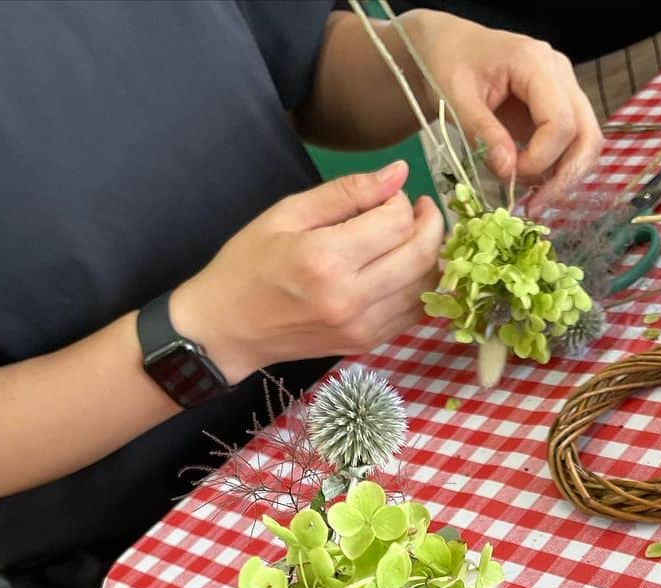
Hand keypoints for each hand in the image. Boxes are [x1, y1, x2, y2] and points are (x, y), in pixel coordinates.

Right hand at [172, 162, 444, 382]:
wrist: (228, 329)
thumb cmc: (249, 264)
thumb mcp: (288, 213)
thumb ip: (346, 192)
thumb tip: (398, 172)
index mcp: (327, 259)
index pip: (396, 224)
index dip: (402, 203)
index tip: (388, 196)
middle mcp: (351, 298)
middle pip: (421, 257)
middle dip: (430, 226)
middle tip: (421, 210)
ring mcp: (363, 327)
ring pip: (425, 288)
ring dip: (431, 257)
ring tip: (414, 237)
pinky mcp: (367, 343)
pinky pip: (413, 313)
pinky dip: (420, 286)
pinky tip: (405, 268)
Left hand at [406, 11, 602, 210]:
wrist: (450, 47)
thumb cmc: (449, 64)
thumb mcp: (456, 97)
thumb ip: (482, 132)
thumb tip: (508, 171)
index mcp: (536, 63)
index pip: (561, 122)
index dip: (539, 159)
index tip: (508, 174)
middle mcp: (560, 74)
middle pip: (586, 134)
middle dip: (564, 177)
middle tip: (534, 207)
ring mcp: (565, 90)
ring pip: (586, 142)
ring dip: (564, 177)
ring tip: (533, 201)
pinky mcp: (559, 108)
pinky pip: (573, 145)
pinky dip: (557, 170)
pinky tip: (533, 186)